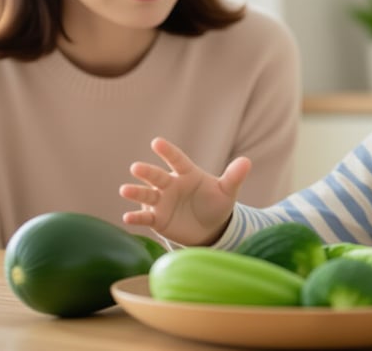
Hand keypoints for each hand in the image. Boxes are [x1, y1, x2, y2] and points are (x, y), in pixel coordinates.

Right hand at [119, 137, 250, 245]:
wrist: (210, 229)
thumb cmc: (216, 204)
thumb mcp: (227, 191)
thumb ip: (234, 176)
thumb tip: (247, 161)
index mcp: (187, 174)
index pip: (177, 160)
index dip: (167, 152)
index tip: (156, 142)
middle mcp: (171, 185)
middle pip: (157, 177)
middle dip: (147, 172)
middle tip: (136, 168)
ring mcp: (162, 202)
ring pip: (147, 195)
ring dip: (136, 192)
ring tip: (124, 190)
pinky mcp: (157, 219)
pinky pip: (146, 217)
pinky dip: (137, 217)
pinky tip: (127, 217)